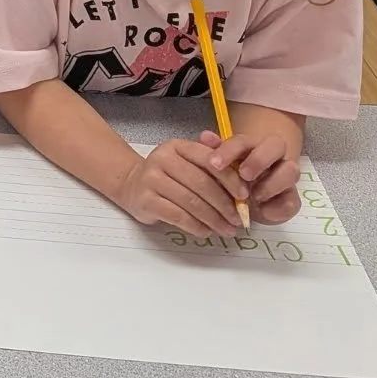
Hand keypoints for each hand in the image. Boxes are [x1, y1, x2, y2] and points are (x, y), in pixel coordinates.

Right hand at [115, 139, 248, 238]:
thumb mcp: (187, 161)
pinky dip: (196, 226)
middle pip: (201, 183)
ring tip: (227, 229)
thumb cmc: (168, 175)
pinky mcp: (145, 200)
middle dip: (224, 204)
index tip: (244, 195)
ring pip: (191, 202)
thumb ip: (212, 160)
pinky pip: (178, 216)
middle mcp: (161, 159)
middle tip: (238, 220)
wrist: (132, 184)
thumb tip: (241, 165)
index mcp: (176, 146)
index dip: (229, 177)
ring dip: (214, 219)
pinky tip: (206, 231)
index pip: (207, 159)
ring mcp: (151, 179)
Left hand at [199, 131, 300, 225]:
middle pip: (276, 145)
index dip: (229, 150)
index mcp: (252, 144)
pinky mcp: (291, 199)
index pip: (243, 140)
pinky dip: (278, 208)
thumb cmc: (231, 177)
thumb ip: (212, 151)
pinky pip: (293, 201)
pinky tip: (263, 212)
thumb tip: (205, 136)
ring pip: (291, 171)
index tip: (214, 164)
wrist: (250, 200)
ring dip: (271, 183)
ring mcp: (285, 176)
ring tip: (254, 196)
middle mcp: (273, 155)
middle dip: (258, 160)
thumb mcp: (220, 166)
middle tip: (244, 175)